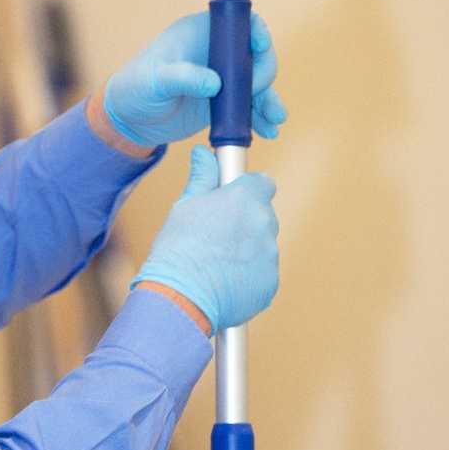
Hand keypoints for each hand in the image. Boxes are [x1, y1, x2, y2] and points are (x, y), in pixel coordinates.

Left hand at [103, 10, 286, 146]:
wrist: (130, 122)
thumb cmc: (134, 90)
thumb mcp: (154, 81)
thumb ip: (181, 77)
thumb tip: (214, 82)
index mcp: (200, 34)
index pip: (237, 22)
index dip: (254, 30)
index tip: (260, 45)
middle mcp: (215, 53)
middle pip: (254, 54)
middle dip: (264, 73)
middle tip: (258, 93)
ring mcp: (222, 78)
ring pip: (256, 83)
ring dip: (268, 100)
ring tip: (274, 118)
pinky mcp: (223, 102)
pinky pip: (249, 107)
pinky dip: (259, 117)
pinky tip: (268, 131)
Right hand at [133, 146, 278, 332]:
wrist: (181, 297)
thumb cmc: (177, 250)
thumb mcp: (184, 206)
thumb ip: (202, 177)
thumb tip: (203, 153)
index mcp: (244, 198)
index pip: (263, 182)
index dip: (247, 190)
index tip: (231, 200)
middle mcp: (263, 223)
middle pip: (262, 215)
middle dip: (245, 222)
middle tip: (215, 237)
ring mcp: (270, 255)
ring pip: (263, 245)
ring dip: (246, 250)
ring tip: (215, 263)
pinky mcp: (271, 282)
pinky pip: (262, 273)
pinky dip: (248, 277)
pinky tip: (223, 282)